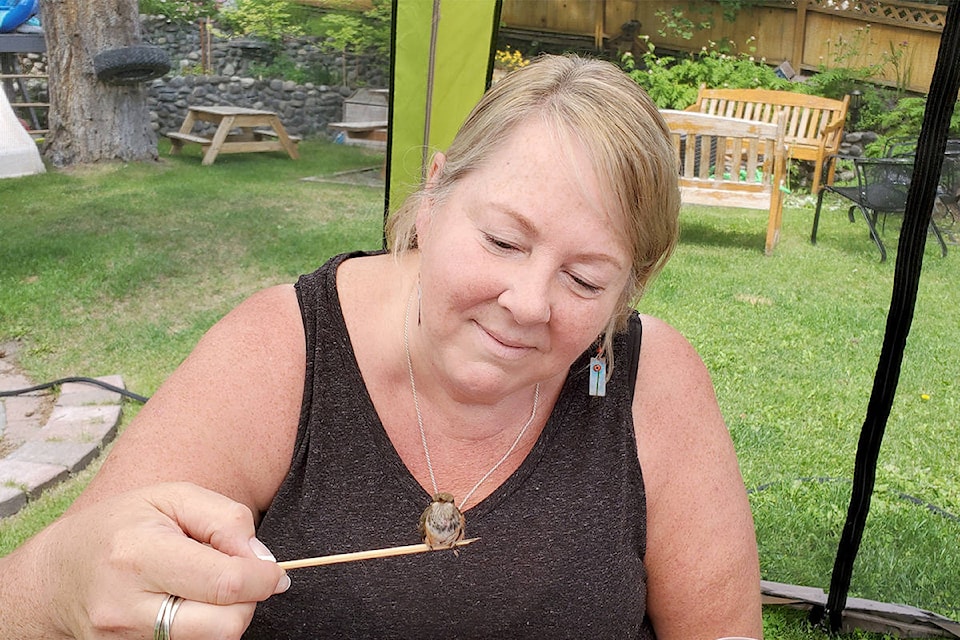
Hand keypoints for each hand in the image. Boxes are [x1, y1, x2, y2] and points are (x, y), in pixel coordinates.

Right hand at [15, 482, 288, 638]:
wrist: (57, 575)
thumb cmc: (123, 525)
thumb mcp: (173, 497)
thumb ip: (226, 520)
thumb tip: (262, 561)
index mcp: (139, 554)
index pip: (227, 583)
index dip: (264, 577)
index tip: (272, 570)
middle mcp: (128, 606)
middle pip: (226, 626)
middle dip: (249, 601)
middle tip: (240, 577)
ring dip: (226, 615)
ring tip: (208, 586)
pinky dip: (204, 627)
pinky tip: (188, 604)